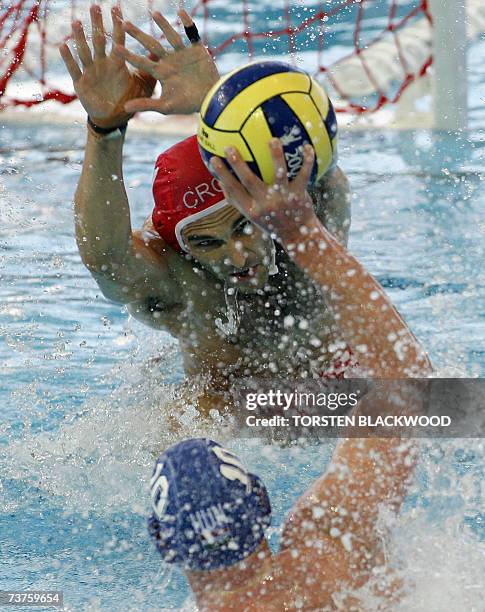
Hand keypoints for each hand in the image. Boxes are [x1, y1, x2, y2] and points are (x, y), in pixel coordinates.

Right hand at [59, 5, 154, 128]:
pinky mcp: (81, 83)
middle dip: (97, 25)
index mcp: (116, 63)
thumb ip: (149, 69)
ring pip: (85, 52)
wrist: (113, 119)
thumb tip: (160, 52)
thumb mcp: (142, 85)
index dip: (117, 25)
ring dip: (80, 38)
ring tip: (77, 23)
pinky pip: (74, 69)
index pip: (117, 40)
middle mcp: (102, 63)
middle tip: (95, 6)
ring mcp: (90, 72)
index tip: (116, 8)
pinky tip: (63, 46)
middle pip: (99, 41)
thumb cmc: (127, 100)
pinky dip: (69, 59)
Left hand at [112, 10, 218, 114]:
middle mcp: (170, 61)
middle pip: (152, 45)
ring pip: (171, 36)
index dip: (129, 55)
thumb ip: (146, 105)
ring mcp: (183, 54)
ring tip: (154, 13)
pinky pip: (192, 33)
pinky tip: (181, 12)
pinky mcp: (197, 49)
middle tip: (125, 23)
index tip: (115, 47)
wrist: (211, 101)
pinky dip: (188, 23)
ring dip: (163, 25)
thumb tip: (124, 108)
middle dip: (139, 35)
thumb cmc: (188, 105)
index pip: (142, 62)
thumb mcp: (165, 107)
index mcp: (162, 72)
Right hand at [211, 140, 317, 244]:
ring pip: (279, 174)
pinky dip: (307, 161)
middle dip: (239, 164)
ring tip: (272, 139)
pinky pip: (303, 175)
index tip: (213, 158)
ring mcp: (283, 199)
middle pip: (250, 181)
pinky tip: (306, 146)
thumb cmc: (270, 221)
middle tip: (230, 147)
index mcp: (252, 209)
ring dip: (276, 156)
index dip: (223, 175)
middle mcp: (266, 204)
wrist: (297, 235)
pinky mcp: (299, 195)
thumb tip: (219, 181)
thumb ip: (236, 199)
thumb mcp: (251, 215)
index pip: (233, 190)